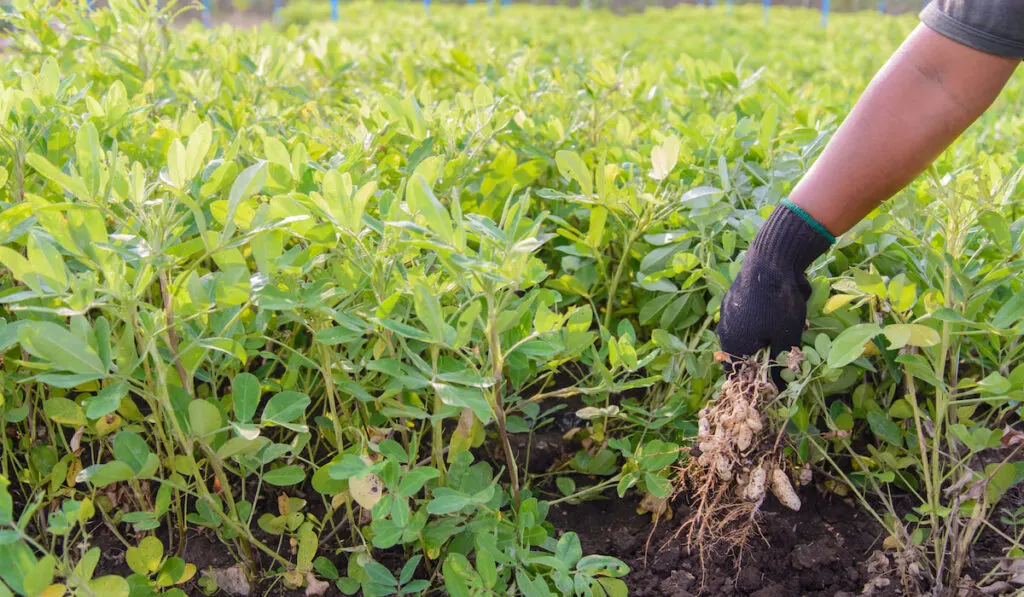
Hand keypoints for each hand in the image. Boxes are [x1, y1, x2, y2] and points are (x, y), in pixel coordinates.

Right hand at [717, 200, 831, 377]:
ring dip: (763, 337)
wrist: (771, 259)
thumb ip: (782, 364)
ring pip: (746, 333)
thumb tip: (781, 387)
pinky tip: (779, 311)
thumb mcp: (787, 338)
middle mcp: (725, 329)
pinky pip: (748, 316)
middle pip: (743, 353)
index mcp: (733, 344)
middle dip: (762, 357)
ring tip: (786, 330)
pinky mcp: (735, 296)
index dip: (754, 380)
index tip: (771, 381)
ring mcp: (728, 311)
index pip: (737, 373)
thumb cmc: (779, 304)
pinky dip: (761, 320)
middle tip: (784, 354)